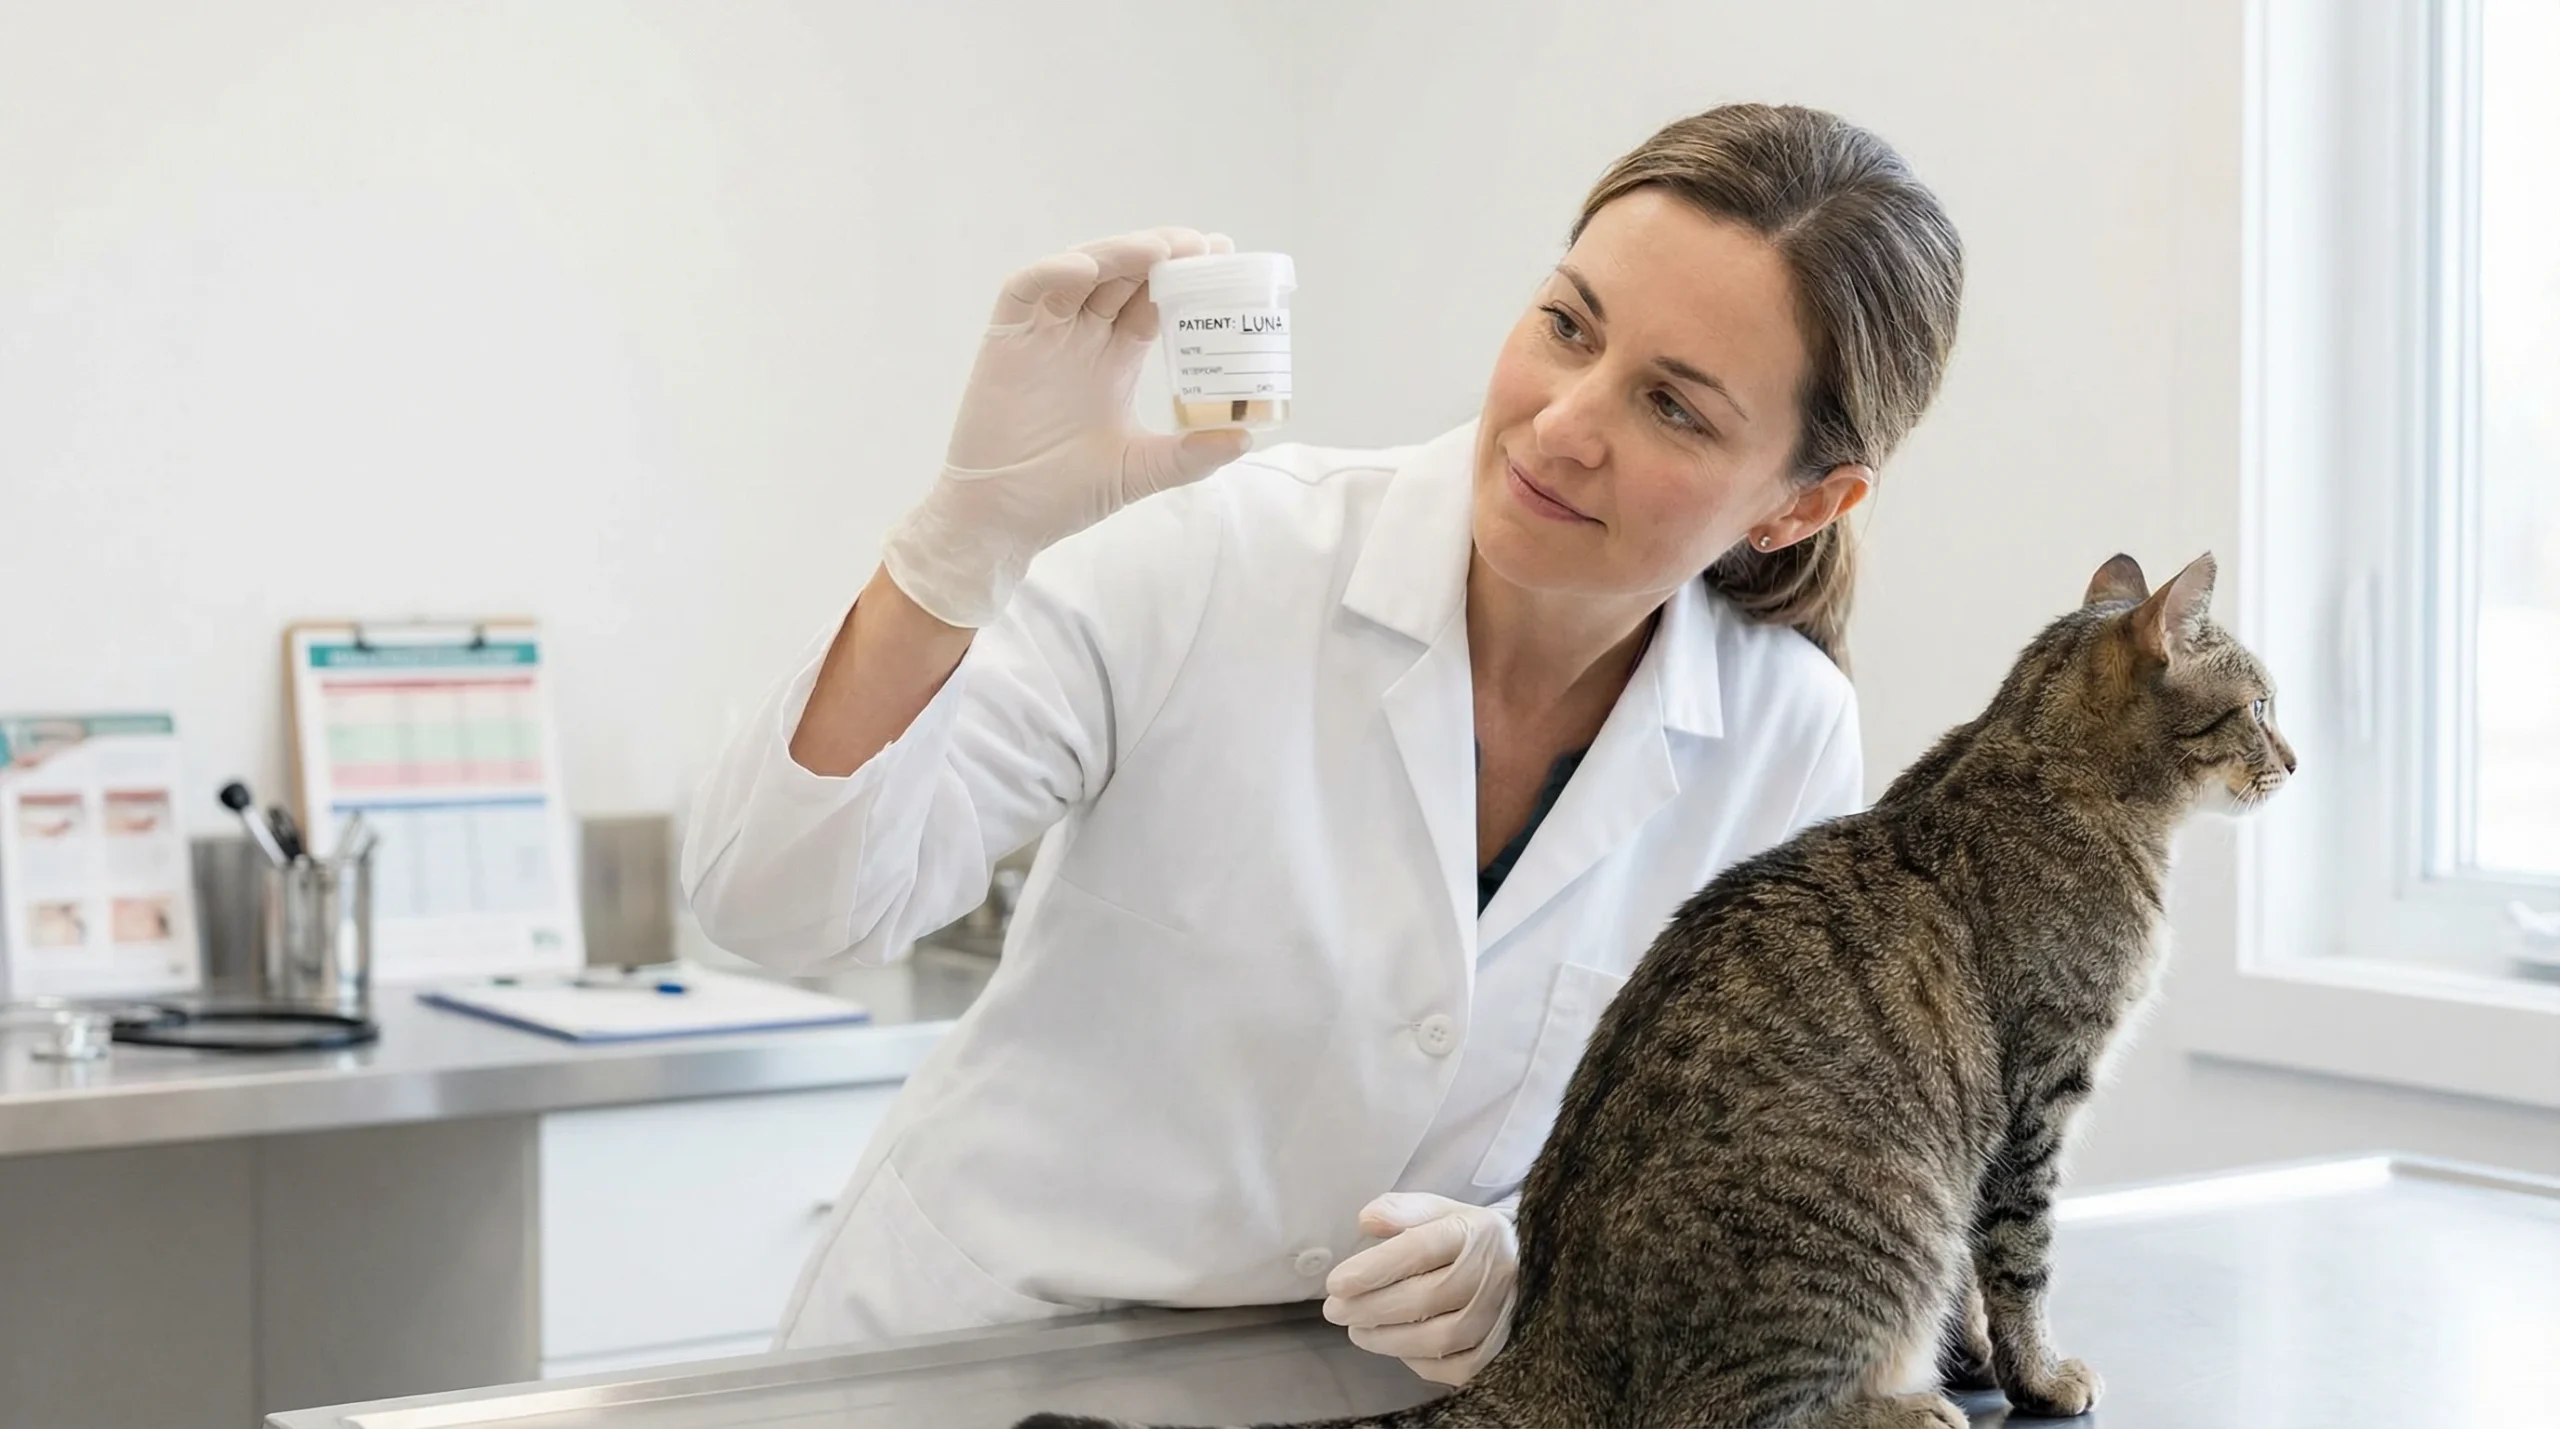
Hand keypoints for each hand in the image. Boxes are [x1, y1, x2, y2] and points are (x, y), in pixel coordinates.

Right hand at [879, 227, 1252, 626]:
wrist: (1003, 519)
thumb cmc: (1064, 493)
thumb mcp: (1140, 469)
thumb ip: (1190, 455)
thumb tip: (1246, 436)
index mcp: (1114, 358)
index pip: (1153, 300)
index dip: (1185, 276)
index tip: (1224, 256)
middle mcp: (1081, 337)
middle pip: (1124, 276)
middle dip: (1161, 254)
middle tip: (1202, 244)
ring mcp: (1043, 335)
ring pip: (1082, 271)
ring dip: (1118, 254)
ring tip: (1158, 250)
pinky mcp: (1006, 341)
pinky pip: (1026, 290)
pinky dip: (1054, 273)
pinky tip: (1087, 270)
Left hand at [1323, 1192, 1518, 1386]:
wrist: (1529, 1265)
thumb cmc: (1471, 1239)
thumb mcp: (1440, 1211)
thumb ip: (1401, 1211)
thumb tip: (1366, 1220)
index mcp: (1475, 1230)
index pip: (1420, 1249)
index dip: (1374, 1268)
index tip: (1336, 1283)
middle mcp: (1495, 1272)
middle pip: (1426, 1296)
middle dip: (1371, 1308)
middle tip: (1335, 1311)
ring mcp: (1503, 1314)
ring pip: (1440, 1337)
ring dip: (1389, 1339)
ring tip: (1358, 1332)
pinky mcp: (1504, 1348)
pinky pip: (1459, 1367)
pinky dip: (1422, 1363)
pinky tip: (1399, 1349)